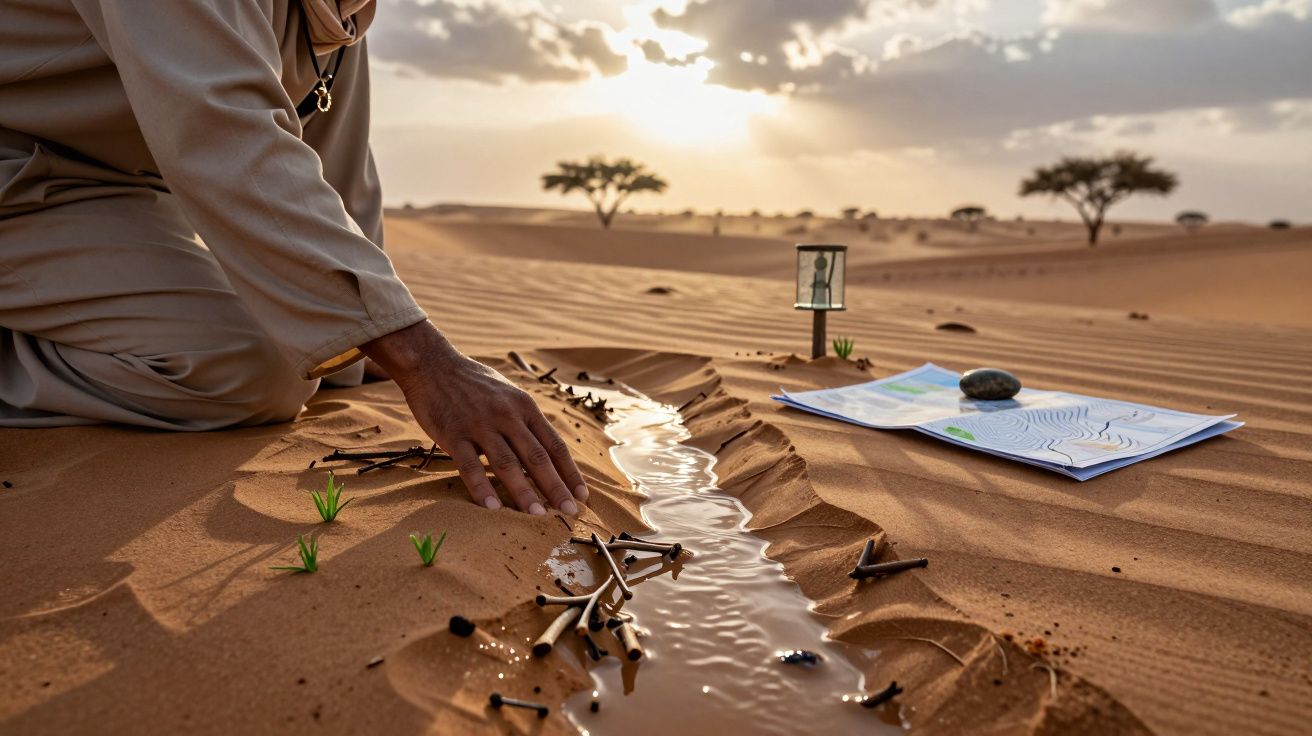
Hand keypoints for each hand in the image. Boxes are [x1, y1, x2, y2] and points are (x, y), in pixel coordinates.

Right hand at [361, 321, 587, 514]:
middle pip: (537, 457)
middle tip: (570, 512)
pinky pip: (470, 466)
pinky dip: (482, 488)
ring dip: (524, 492)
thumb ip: (525, 422)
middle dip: (556, 487)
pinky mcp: (453, 434)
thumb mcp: (509, 395)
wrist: (433, 364)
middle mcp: (507, 416)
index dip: (570, 472)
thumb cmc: (474, 383)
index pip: (555, 445)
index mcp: (525, 407)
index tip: (583, 495)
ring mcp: (480, 425)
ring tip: (537, 516)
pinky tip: (492, 508)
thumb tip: (546, 452)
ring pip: (507, 464)